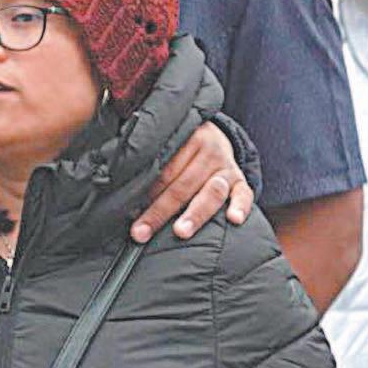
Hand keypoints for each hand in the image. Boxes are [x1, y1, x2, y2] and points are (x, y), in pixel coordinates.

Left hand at [131, 121, 254, 242]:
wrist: (216, 136)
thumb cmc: (183, 148)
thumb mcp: (170, 145)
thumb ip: (153, 165)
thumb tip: (123, 194)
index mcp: (186, 140)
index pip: (163, 170)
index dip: (145, 192)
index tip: (127, 212)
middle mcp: (209, 152)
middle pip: (182, 185)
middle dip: (160, 211)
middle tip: (142, 231)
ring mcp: (226, 167)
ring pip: (211, 192)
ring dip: (195, 213)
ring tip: (181, 231)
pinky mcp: (241, 181)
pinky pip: (244, 194)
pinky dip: (240, 206)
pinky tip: (233, 219)